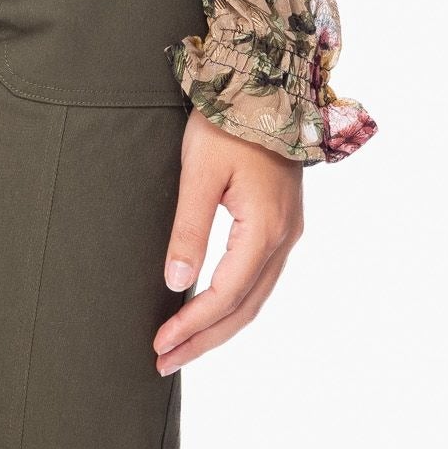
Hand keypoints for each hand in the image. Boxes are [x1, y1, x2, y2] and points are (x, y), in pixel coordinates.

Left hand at [152, 109, 303, 371]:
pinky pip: (260, 279)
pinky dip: (235, 304)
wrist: (265, 86)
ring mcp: (287, 234)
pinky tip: (212, 312)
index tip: (160, 344)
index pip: (225, 294)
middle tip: (164, 362)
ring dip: (220, 327)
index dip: (192, 325)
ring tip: (183, 348)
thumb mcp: (199, 171)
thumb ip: (190, 228)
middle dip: (204, 339)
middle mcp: (283, 239)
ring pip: (255, 298)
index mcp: (264, 229)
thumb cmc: (228, 124)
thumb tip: (176, 283)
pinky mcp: (282, 225)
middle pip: (244, 308)